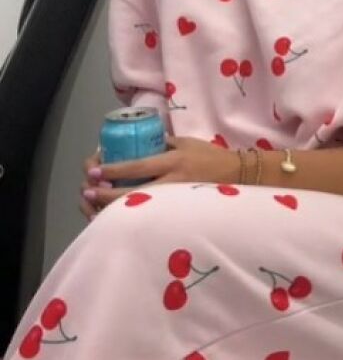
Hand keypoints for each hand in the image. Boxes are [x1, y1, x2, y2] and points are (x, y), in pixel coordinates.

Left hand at [81, 135, 239, 212]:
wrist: (236, 177)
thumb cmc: (210, 156)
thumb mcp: (186, 143)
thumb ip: (163, 144)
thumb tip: (138, 143)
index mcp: (173, 161)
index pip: (138, 166)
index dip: (114, 169)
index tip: (95, 169)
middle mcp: (171, 182)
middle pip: (133, 192)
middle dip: (106, 193)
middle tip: (87, 191)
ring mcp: (174, 201)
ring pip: (138, 208)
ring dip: (113, 208)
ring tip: (94, 206)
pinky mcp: (177, 213)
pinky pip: (148, 216)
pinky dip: (130, 216)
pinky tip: (115, 216)